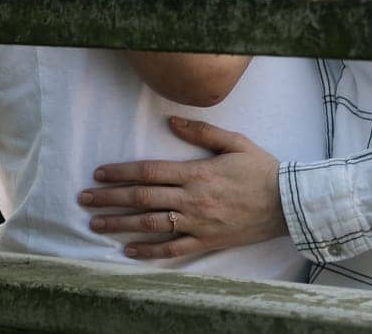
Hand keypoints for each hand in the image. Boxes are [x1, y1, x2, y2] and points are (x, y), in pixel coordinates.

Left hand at [79, 116, 286, 259]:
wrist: (287, 203)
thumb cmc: (261, 170)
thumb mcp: (234, 142)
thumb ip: (201, 131)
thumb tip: (170, 120)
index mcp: (196, 173)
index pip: (149, 172)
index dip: (121, 173)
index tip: (99, 174)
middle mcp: (192, 199)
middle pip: (142, 198)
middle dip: (109, 198)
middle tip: (84, 199)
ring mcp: (198, 222)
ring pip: (151, 224)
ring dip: (120, 224)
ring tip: (95, 224)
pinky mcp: (206, 241)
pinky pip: (173, 249)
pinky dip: (149, 251)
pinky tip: (128, 251)